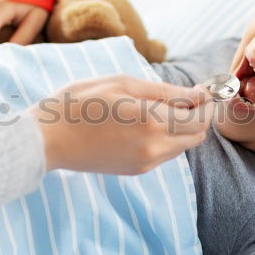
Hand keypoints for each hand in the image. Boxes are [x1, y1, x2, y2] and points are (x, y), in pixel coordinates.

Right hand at [32, 76, 214, 174]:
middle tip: (185, 98)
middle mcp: (154, 148)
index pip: (200, 119)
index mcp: (152, 123)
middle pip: (197, 137)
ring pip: (182, 146)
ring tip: (158, 108)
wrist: (47, 139)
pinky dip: (165, 138)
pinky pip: (164, 154)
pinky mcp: (135, 170)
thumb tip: (197, 94)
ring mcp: (145, 163)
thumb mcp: (123, 84)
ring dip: (181, 128)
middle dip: (198, 117)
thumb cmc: (79, 102)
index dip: (207, 103)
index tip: (201, 90)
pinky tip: (144, 123)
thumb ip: (165, 92)